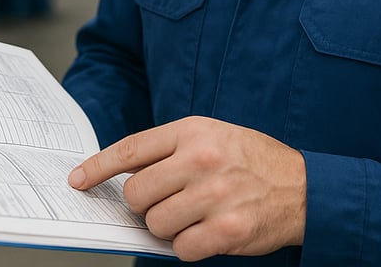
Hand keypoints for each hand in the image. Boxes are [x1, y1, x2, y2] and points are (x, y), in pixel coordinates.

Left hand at [68, 116, 305, 261]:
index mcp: (193, 130)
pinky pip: (180, 249)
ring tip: (194, 215)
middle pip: (137, 193)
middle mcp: (201, 159)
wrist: (303, 187)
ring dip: (167, 227)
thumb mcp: (212, 136)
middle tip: (167, 202)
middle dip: (145, 204)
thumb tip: (123, 175)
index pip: (131, 150)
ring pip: (155, 224)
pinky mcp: (226, 230)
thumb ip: (170, 149)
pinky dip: (187, 247)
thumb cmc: (250, 161)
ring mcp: (214, 195)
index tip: (77, 181)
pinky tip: (206, 232)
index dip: (97, 168)